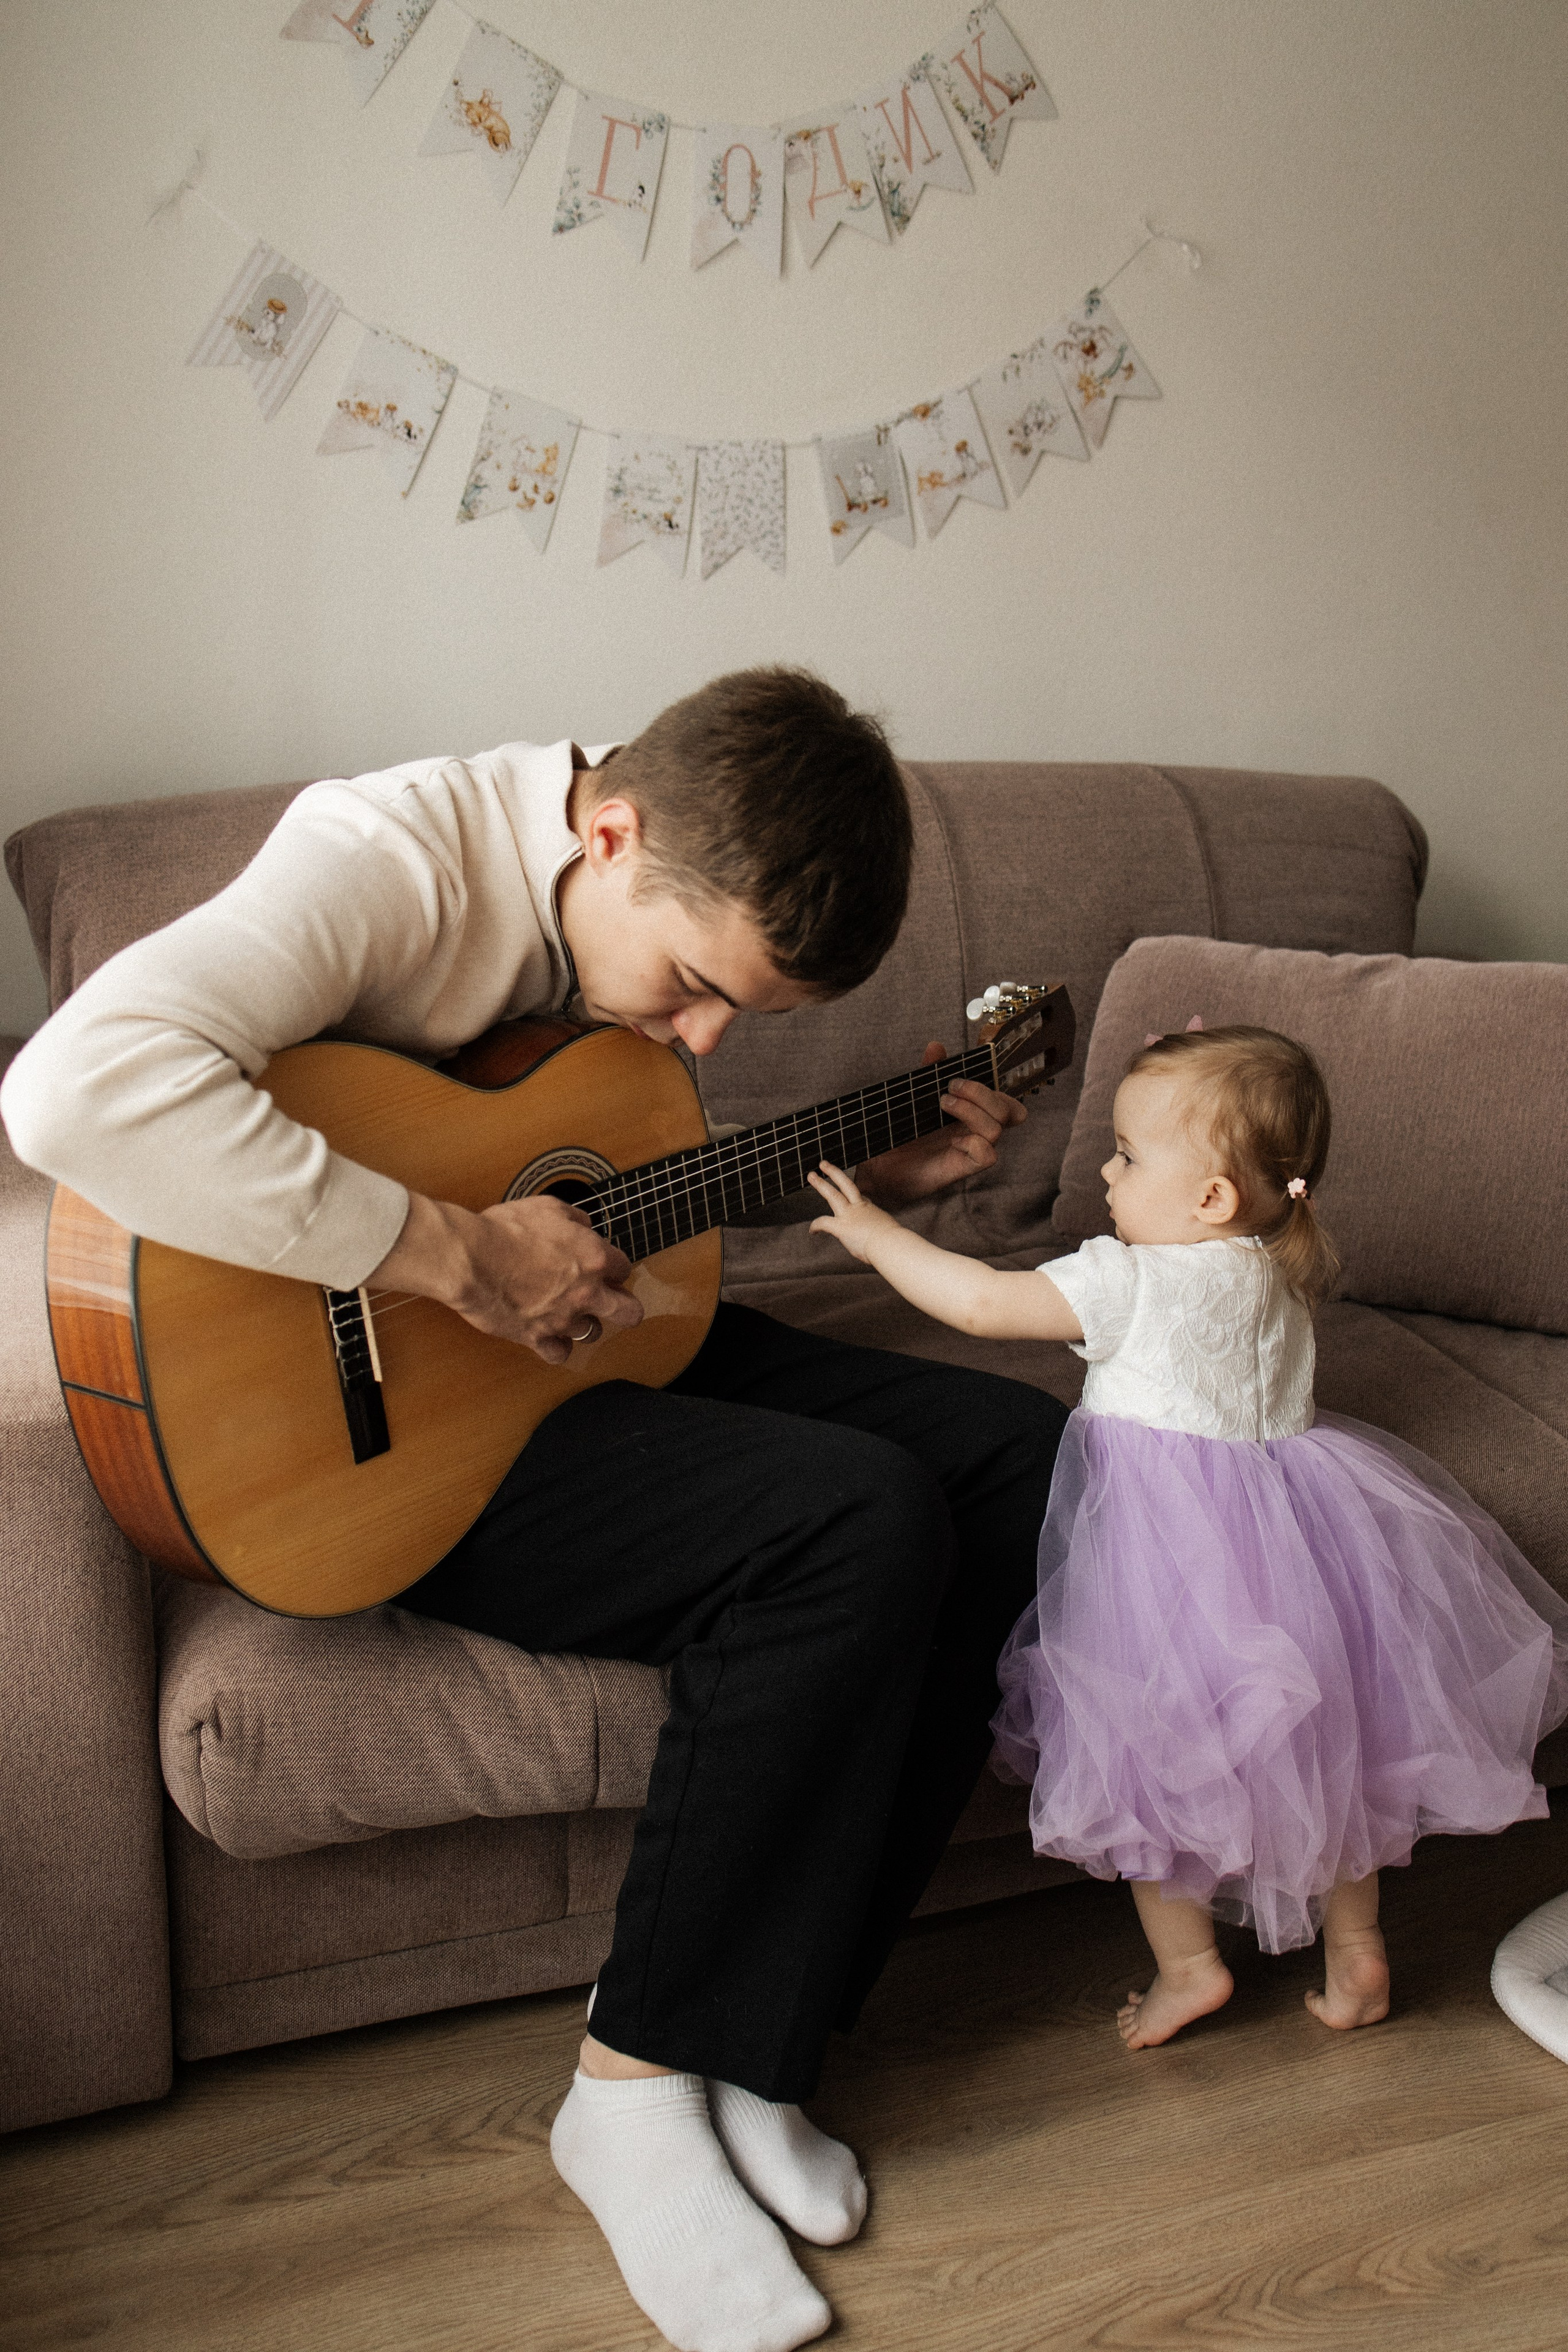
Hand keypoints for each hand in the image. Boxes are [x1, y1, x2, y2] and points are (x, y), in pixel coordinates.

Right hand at [369, 1191, 642, 1365]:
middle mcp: (586, 1292)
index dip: (615, 1267)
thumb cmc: (505, 1230)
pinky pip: (560, 1354)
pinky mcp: (537, 1337)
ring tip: (571, 1313)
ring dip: (585, 1323)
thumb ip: (575, 1219)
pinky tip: (551, 1335)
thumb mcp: (548, 1208)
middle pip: (629, 1312)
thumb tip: (585, 1226)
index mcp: (594, 1257)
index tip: (606, 1268)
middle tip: (612, 1301)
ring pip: (593, 1333)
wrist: (471, 1258)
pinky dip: (558, 1346)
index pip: (624, 1268)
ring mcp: (563, 1318)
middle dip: (625, 1306)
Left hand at [807, 1160, 900, 1264]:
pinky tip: (812, 1231)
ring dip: (821, 1184)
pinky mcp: (841, 1227)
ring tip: (811, 1175)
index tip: (851, 1194)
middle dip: (834, 1172)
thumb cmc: (895, 1245)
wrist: (891, 1245)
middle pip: (846, 1184)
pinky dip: (816, 1226)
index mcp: (872, 1210)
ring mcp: (850, 1215)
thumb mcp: (893, 1235)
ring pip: (833, 1194)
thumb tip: (890, 1248)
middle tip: (823, 1164)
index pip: (862, 1199)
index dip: (855, 1196)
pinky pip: (823, 1223)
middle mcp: (860, 1208)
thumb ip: (886, 1237)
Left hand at [857, 1041, 1025, 1207]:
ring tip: (943, 1105)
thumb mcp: (916, 1097)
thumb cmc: (902, 1133)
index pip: (1006, 1102)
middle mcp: (977, 1131)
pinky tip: (952, 1141)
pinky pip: (987, 1156)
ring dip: (971, 1111)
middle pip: (1011, 1111)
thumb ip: (929, 1072)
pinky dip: (972, 1143)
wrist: (880, 1165)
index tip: (956, 1079)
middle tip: (949, 1088)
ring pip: (997, 1129)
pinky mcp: (962, 1168)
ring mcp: (972, 1149)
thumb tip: (936, 1046)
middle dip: (981, 1093)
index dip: (994, 1088)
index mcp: (973, 1114)